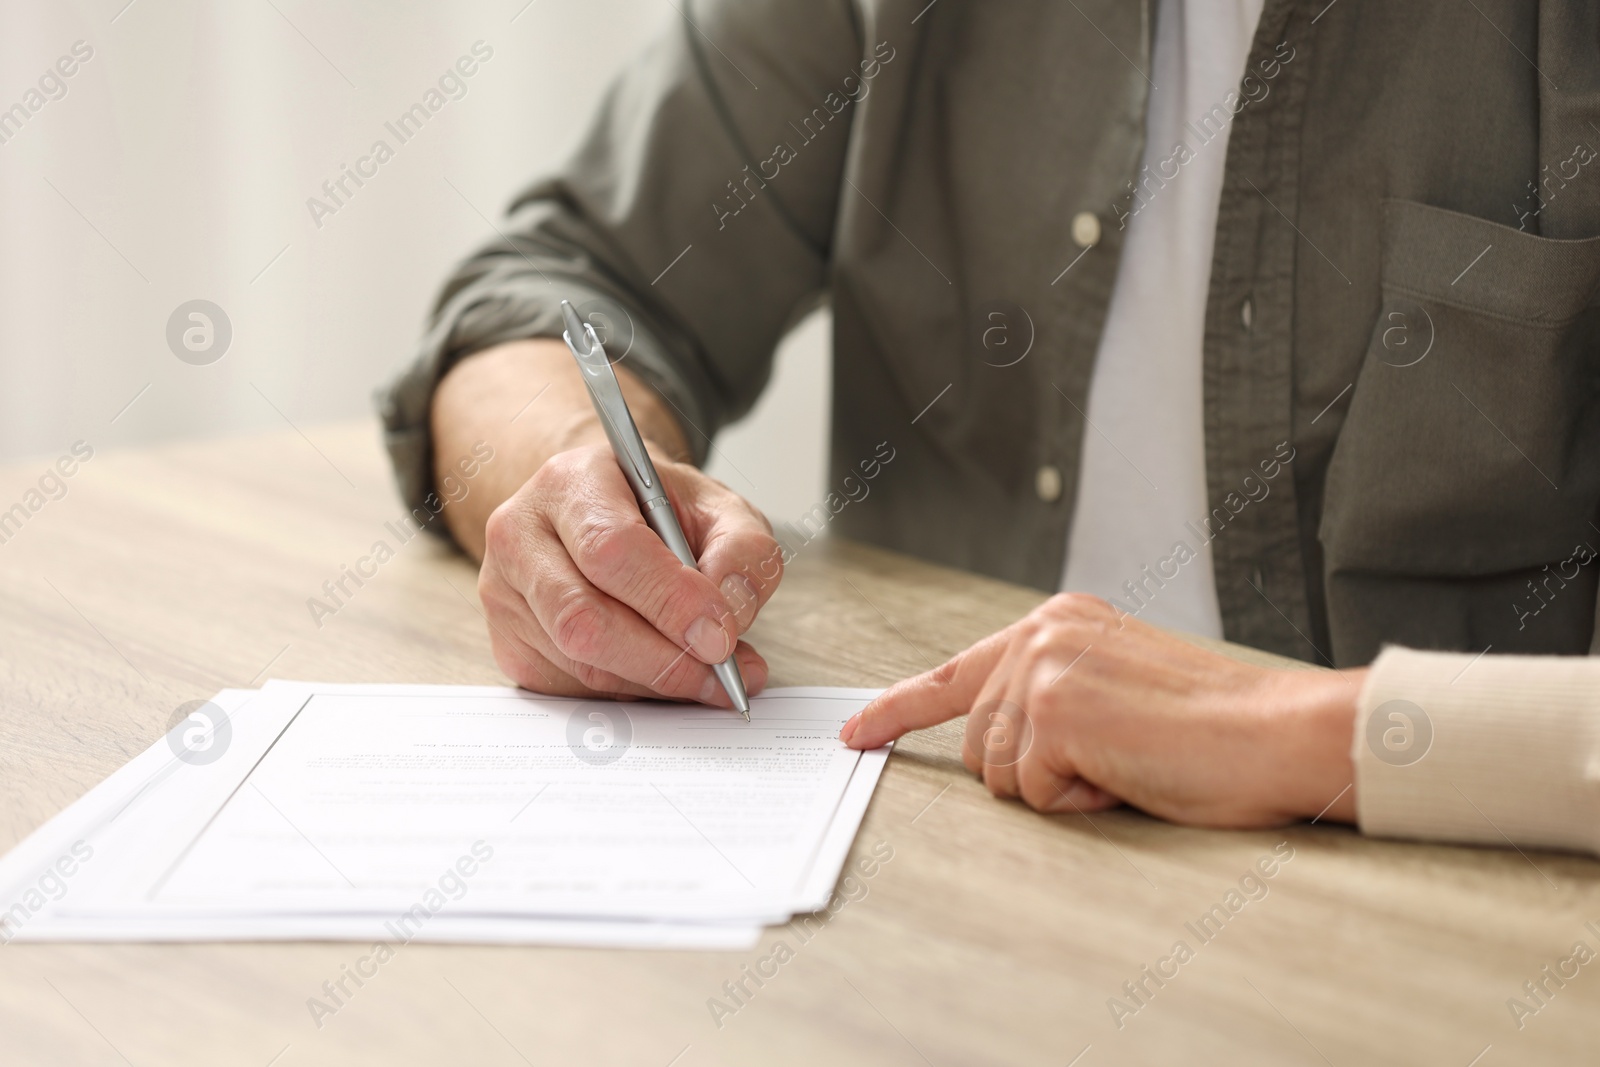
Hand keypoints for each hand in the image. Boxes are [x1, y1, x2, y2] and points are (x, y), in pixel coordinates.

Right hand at [477, 443, 781, 705]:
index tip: (721, 635)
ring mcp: (505, 594)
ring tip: (712, 676)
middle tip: (723, 673)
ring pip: (580, 663)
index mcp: (571, 482)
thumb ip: (743, 549)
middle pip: (582, 618)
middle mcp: (521, 536)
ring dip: (655, 682)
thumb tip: (732, 610)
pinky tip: (665, 674)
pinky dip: (631, 692)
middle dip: (664, 658)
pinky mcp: (510, 644)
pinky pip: (572, 689)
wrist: (601, 515)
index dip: (669, 601)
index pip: (610, 549)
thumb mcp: (717, 506)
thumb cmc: (658, 511)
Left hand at [841, 594, 1360, 827]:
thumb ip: (1050, 696)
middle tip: (1114, 762)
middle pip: (977, 745)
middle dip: (1035, 775)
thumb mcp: (1116, 689)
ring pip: (998, 774)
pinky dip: (1079, 803)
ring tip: (1126, 764)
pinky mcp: (1053, 712)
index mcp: (1056, 622)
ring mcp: (1042, 670)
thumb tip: (994, 746)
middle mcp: (1040, 634)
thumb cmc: (1213, 729)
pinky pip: (1032, 793)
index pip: (954, 673)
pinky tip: (1128, 774)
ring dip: (1060, 789)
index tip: (857, 732)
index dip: (897, 710)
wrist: (1279, 733)